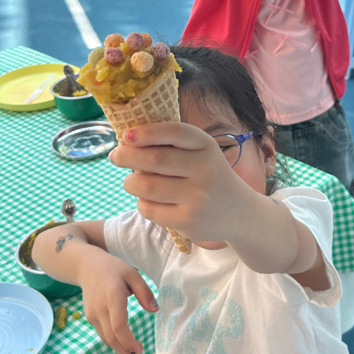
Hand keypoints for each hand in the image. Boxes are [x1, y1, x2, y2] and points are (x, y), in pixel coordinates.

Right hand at [79, 252, 158, 353]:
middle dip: (126, 353)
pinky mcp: (90, 318)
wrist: (86, 267)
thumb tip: (155, 310)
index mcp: (112, 297)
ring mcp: (93, 315)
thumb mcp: (132, 274)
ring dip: (120, 351)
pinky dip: (114, 343)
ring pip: (106, 339)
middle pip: (111, 338)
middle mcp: (100, 309)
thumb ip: (144, 291)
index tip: (140, 350)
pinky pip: (103, 334)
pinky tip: (125, 346)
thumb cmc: (113, 269)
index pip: (118, 326)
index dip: (128, 342)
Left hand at [110, 123, 256, 244]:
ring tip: (131, 181)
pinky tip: (148, 200)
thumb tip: (126, 141)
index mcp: (206, 146)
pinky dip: (141, 203)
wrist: (237, 211)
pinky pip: (149, 208)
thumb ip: (171, 145)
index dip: (146, 132)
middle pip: (154, 160)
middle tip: (115, 156)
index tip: (127, 135)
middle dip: (126, 156)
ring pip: (146, 186)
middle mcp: (205, 169)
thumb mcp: (201, 153)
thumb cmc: (208, 175)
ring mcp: (197, 197)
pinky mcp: (188, 221)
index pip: (174, 132)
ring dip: (130, 182)